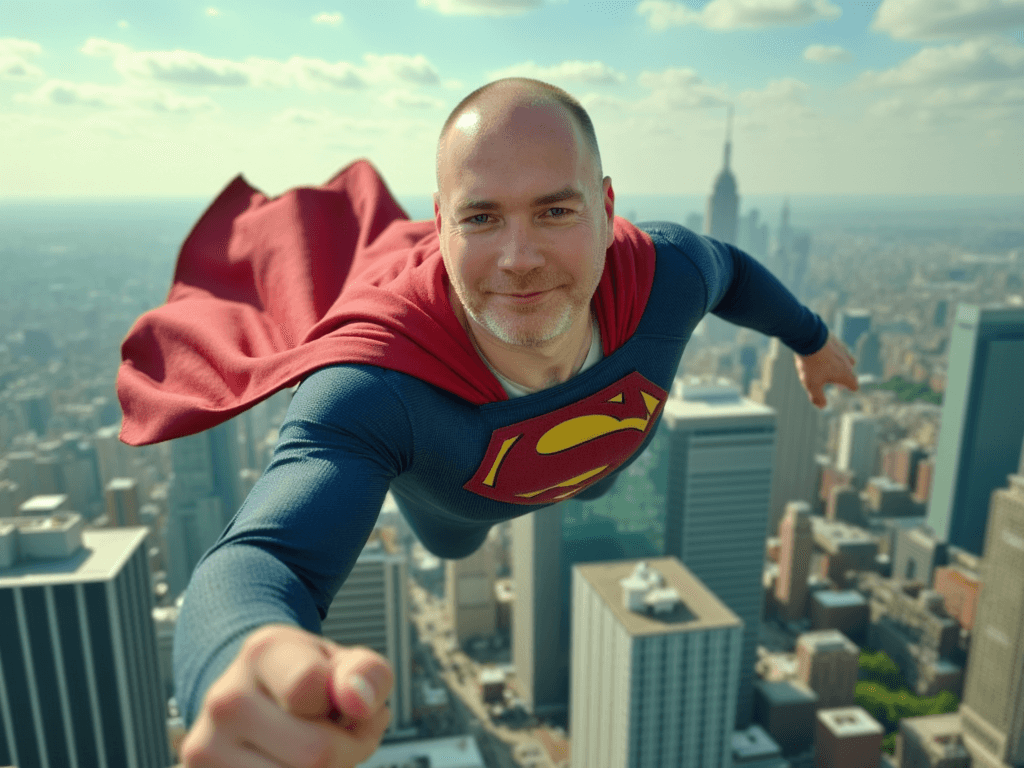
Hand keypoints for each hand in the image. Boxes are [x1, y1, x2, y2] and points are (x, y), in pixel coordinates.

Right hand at [180, 623, 393, 767]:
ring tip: (319, 749)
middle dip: (348, 751)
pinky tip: (297, 764)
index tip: (351, 703)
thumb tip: (359, 701)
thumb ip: (366, 673)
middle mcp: (225, 699)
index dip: (350, 705)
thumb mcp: (343, 663)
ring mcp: (207, 747)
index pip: (308, 686)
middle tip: (346, 734)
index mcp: (263, 653)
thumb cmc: (309, 679)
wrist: (255, 697)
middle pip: (314, 754)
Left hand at [794, 331, 858, 408]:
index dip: (851, 388)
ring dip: (840, 364)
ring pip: (846, 359)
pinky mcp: (835, 340)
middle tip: (834, 380)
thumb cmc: (812, 363)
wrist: (809, 337)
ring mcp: (842, 350)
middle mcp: (847, 362)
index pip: (854, 384)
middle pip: (850, 372)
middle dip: (844, 377)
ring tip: (828, 366)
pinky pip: (837, 349)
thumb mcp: (812, 384)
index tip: (846, 389)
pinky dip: (832, 353)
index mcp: (845, 374)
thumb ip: (817, 397)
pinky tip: (822, 353)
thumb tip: (822, 406)